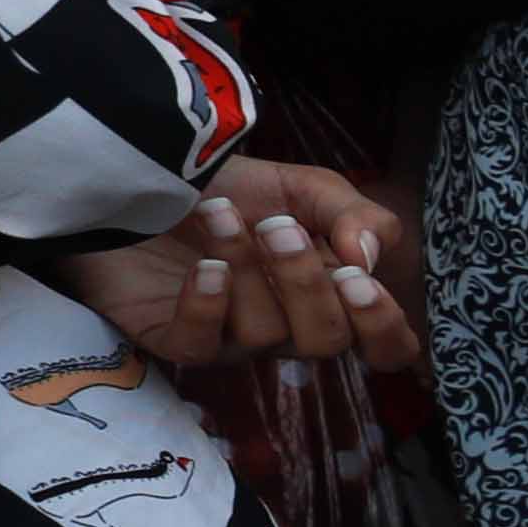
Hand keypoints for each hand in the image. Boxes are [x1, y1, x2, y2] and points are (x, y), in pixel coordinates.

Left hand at [52, 155, 415, 373]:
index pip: (384, 344)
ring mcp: (232, 339)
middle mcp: (289, 328)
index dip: (382, 326)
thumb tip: (366, 259)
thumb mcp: (306, 189)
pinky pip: (201, 344)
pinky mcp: (176, 340)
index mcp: (331, 297)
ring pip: (262, 333)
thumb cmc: (232, 191)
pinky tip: (203, 266)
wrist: (143, 182)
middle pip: (325, 342)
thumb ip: (356, 216)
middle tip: (278, 228)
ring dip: (244, 266)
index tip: (355, 279)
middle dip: (305, 284)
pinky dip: (207, 304)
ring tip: (217, 215)